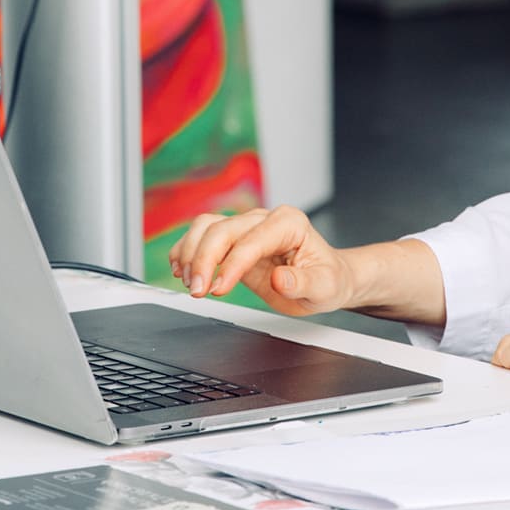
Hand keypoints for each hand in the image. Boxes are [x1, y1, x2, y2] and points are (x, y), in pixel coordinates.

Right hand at [169, 207, 358, 316]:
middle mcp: (265, 219)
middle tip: (197, 290)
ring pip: (207, 226)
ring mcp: (247, 227)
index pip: (250, 240)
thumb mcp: (325, 287)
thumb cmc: (327, 279)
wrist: (327, 278)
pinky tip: (182, 270)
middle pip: (222, 229)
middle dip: (203, 260)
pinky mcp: (234, 240)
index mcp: (289, 224)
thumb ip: (303, 283)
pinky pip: (203, 235)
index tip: (218, 289)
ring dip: (191, 253)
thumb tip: (279, 279)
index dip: (231, 265)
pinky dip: (188, 250)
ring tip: (189, 282)